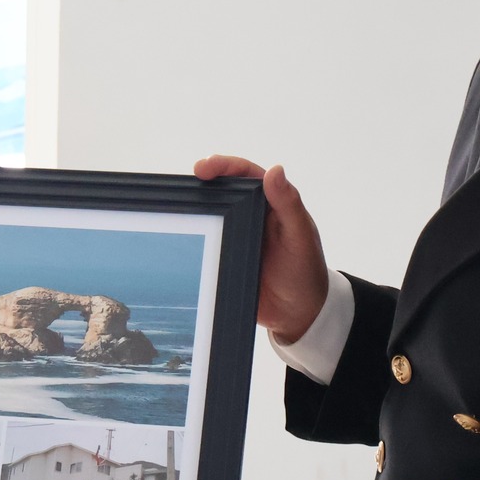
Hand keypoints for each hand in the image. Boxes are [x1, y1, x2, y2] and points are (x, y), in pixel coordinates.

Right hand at [193, 156, 329, 341]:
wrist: (298, 314)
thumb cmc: (306, 271)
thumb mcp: (300, 237)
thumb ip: (288, 204)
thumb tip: (275, 170)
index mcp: (270, 202)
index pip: (243, 174)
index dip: (222, 166)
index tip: (202, 168)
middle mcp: (251, 214)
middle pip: (219, 191)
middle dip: (198, 186)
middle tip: (180, 191)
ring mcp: (236, 236)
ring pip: (209, 216)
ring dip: (192, 212)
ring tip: (173, 212)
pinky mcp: (226, 257)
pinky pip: (206, 243)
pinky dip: (192, 239)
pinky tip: (178, 240)